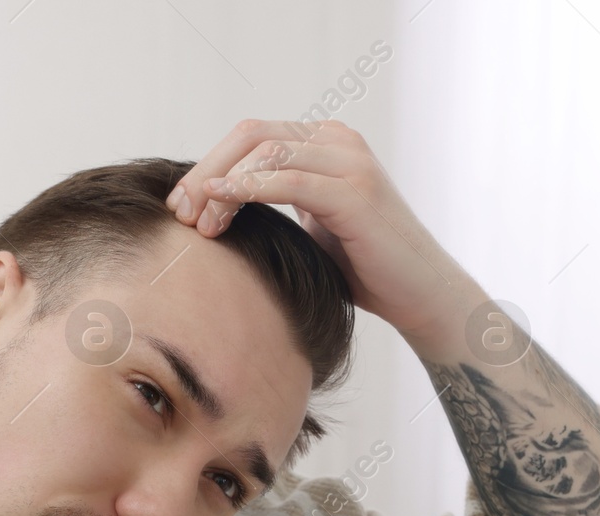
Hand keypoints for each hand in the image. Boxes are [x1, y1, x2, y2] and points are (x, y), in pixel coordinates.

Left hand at [164, 118, 480, 341]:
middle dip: (206, 172)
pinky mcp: (355, 191)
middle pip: (251, 136)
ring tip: (199, 224)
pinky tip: (220, 208)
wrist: (420, 295)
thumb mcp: (312, 228)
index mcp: (326, 144)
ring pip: (264, 152)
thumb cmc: (366, 270)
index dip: (209, 166)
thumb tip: (216, 208)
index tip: (181, 208)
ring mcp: (350, 161)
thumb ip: (278, 204)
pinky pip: (287, 179)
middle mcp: (338, 141)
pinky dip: (246, 189)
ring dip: (221, 185)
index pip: (252, 137)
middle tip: (180, 213)